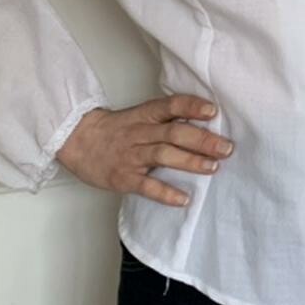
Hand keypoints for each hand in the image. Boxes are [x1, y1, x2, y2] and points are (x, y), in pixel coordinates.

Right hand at [55, 93, 233, 207]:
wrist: (78, 141)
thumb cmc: (118, 129)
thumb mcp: (140, 116)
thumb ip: (167, 118)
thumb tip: (205, 121)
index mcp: (145, 115)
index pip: (171, 105)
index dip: (192, 107)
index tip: (213, 111)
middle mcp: (140, 133)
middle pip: (174, 132)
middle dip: (202, 140)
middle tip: (226, 147)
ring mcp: (131, 156)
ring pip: (163, 155)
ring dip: (190, 162)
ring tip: (213, 167)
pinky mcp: (123, 178)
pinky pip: (146, 186)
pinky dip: (166, 192)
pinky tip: (184, 199)